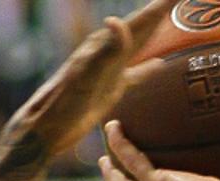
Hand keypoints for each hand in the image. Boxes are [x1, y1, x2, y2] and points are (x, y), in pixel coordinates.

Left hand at [6, 0, 172, 157]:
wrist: (46, 129)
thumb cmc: (62, 103)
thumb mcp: (86, 75)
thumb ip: (106, 50)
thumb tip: (117, 20)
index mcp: (104, 45)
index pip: (140, 20)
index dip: (162, 6)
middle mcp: (108, 53)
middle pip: (142, 27)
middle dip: (162, 11)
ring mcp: (110, 71)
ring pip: (139, 46)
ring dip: (156, 34)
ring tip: (173, 20)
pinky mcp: (110, 89)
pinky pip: (135, 74)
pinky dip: (148, 68)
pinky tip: (159, 64)